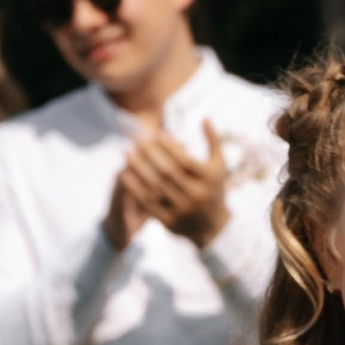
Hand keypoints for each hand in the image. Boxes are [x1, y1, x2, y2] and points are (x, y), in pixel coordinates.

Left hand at [108, 122, 230, 251]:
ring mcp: (182, 209)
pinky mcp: (169, 221)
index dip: (169, 147)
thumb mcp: (219, 165)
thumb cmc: (214, 188)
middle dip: (149, 153)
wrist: (213, 227)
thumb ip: (213, 140)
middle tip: (136, 139)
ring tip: (126, 152)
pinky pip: (148, 203)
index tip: (157, 134)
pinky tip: (124, 174)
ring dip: (138, 168)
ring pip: (155, 186)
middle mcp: (196, 194)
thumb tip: (205, 117)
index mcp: (209, 179)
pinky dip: (135, 188)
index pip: (184, 160)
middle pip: (167, 171)